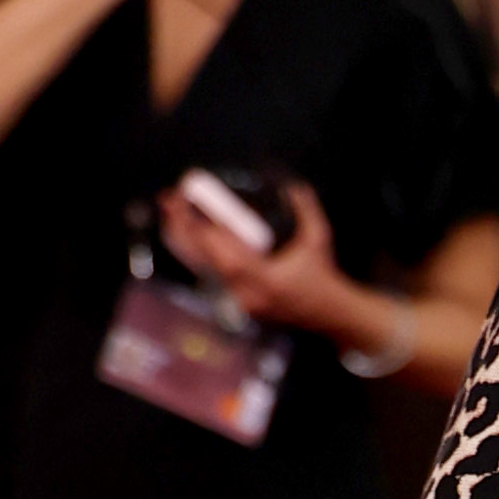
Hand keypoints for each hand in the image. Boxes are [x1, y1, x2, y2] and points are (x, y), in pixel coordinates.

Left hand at [160, 171, 351, 328]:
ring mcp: (241, 302)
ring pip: (203, 269)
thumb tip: (290, 184)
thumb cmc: (324, 276)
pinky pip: (210, 275)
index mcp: (268, 281)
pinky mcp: (238, 302)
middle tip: (169, 201)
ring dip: (183, 240)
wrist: (330, 314)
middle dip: (184, 228)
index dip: (203, 232)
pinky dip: (196, 253)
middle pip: (206, 261)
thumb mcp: (319, 238)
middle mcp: (248, 295)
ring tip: (168, 213)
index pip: (227, 255)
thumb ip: (305, 208)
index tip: (187, 207)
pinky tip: (182, 235)